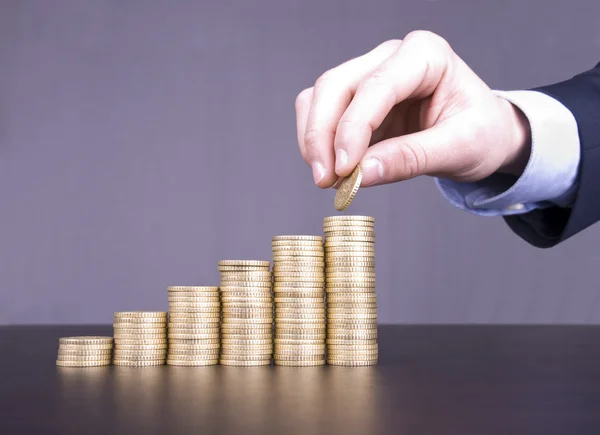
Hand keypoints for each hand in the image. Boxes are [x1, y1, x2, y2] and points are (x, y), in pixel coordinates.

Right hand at [295, 31, 530, 187]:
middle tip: (326, 179)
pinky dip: (317, 141)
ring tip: (326, 178)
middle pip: (336, 85)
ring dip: (313, 138)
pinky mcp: (356, 100)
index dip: (353, 128)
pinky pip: (321, 112)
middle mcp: (391, 57)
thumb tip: (360, 175)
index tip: (344, 169)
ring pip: (320, 96)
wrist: (484, 135)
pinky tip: (330, 169)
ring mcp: (370, 74)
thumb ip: (410, 159)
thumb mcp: (460, 149)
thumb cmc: (481, 133)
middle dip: (322, 134)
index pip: (376, 86)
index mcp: (426, 55)